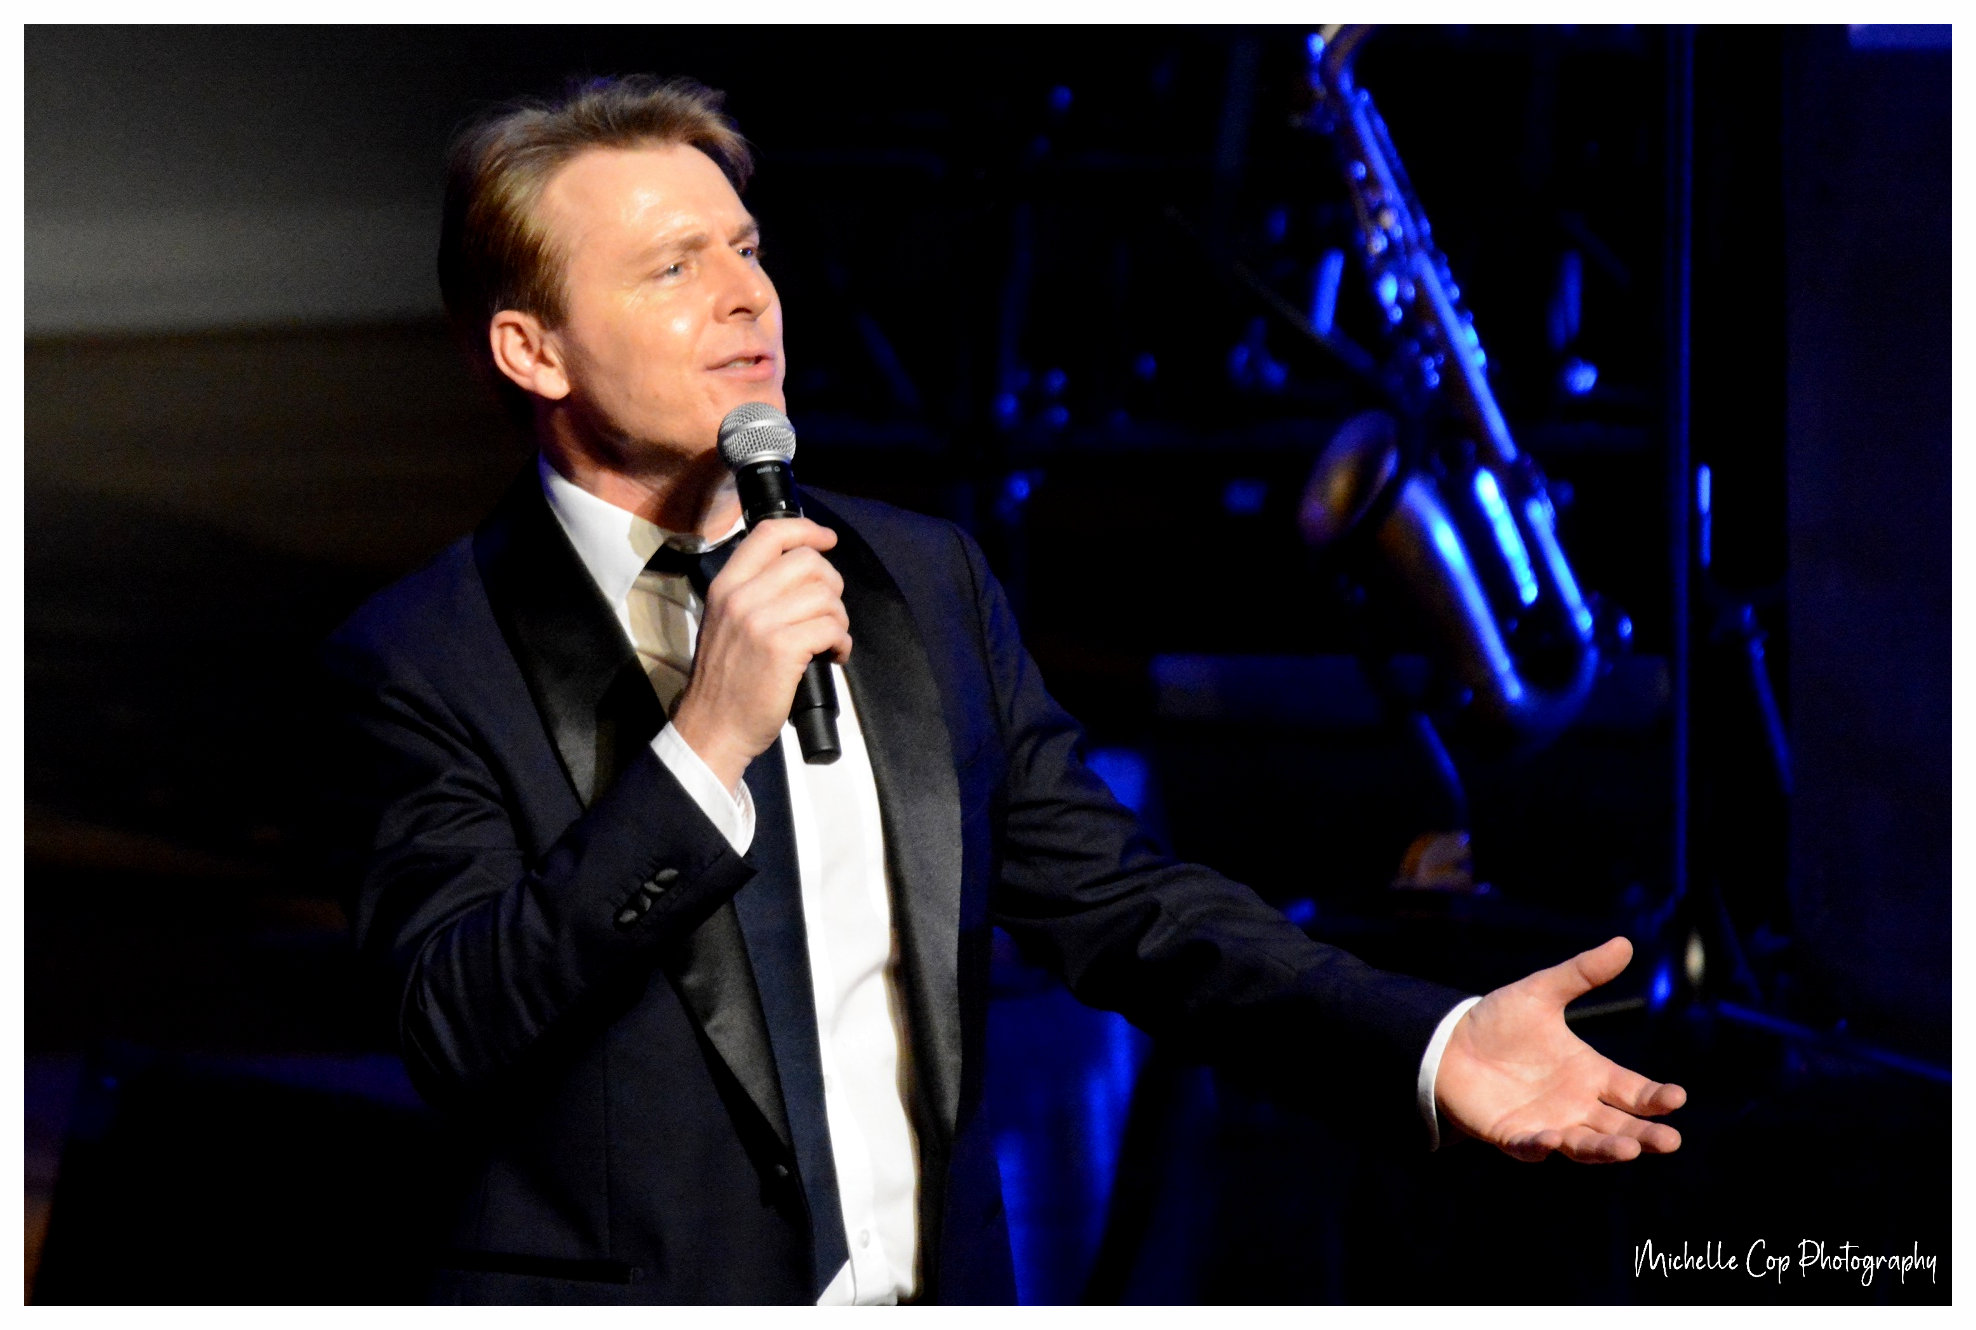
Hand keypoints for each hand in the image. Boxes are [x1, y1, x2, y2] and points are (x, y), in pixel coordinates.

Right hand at [671, 518, 850, 790]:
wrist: (713, 727)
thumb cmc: (724, 680)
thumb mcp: (724, 623)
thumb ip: (753, 593)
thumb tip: (803, 574)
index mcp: (726, 585)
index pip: (769, 533)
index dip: (806, 529)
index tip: (827, 539)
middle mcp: (741, 596)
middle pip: (808, 561)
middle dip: (832, 584)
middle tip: (829, 611)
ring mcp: (761, 621)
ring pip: (826, 595)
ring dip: (839, 618)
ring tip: (830, 640)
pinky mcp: (783, 648)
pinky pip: (831, 627)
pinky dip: (841, 642)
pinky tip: (833, 655)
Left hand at [1435, 937, 1686, 1162]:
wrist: (1448, 1042)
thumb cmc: (1500, 1021)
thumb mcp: (1541, 992)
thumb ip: (1581, 973)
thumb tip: (1625, 943)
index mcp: (1589, 1073)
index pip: (1633, 1091)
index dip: (1656, 1098)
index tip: (1677, 1097)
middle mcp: (1575, 1104)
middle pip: (1618, 1125)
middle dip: (1643, 1135)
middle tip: (1670, 1141)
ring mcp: (1546, 1123)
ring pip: (1584, 1144)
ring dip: (1605, 1149)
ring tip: (1629, 1151)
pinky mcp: (1512, 1135)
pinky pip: (1531, 1146)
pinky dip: (1543, 1146)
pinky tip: (1553, 1139)